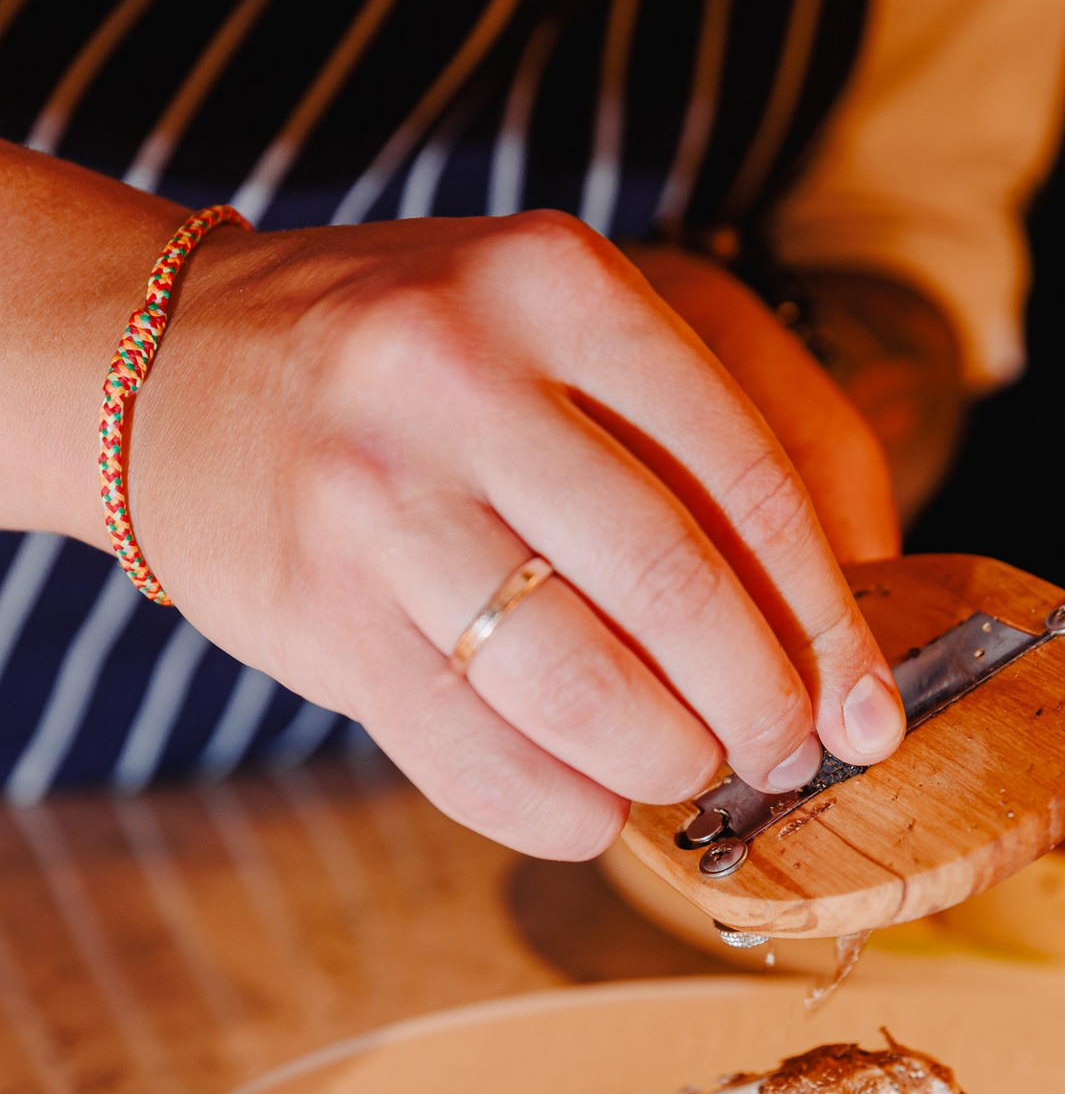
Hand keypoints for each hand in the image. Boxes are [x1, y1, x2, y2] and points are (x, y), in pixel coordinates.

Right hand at [128, 210, 905, 857]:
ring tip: (686, 771)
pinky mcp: (315, 610)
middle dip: (762, 706)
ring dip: (664, 762)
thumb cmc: (413, 360)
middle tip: (788, 753)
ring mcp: (374, 496)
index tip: (866, 706)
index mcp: (557, 283)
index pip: (747, 478)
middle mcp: (459, 375)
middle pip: (676, 589)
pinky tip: (591, 809)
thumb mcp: (557, 325)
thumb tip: (833, 634)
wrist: (168, 363)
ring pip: (579, 686)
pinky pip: (471, 752)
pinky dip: (557, 809)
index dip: (826, 618)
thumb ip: (700, 434)